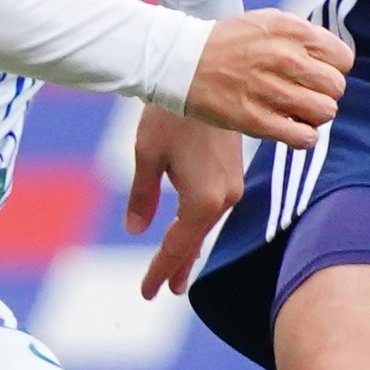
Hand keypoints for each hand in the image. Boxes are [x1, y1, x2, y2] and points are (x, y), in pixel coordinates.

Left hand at [117, 95, 269, 299]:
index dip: (159, 271)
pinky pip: (211, 210)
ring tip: (175, 273)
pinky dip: (197, 226)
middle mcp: (223, 198)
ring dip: (188, 247)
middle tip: (161, 291)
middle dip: (176, 266)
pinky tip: (189, 233)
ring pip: (204, 226)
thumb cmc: (168, 115)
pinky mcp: (233, 174)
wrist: (200, 77)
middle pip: (194, 241)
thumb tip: (136, 229)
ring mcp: (232, 186)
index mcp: (202, 199)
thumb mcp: (146, 157)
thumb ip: (142, 197)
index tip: (147, 293)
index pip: (177, 247)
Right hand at [173, 6, 353, 155]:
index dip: (333, 68)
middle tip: (305, 93)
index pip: (343, 58)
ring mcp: (269, 89)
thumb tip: (338, 62)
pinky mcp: (255, 120)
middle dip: (325, 93)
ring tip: (296, 111)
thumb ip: (305, 37)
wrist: (182, 61)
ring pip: (325, 112)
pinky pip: (304, 137)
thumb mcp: (270, 22)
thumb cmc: (231, 43)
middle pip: (337, 87)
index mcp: (291, 30)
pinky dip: (303, 137)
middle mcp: (283, 57)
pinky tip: (291, 128)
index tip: (316, 73)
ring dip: (314, 116)